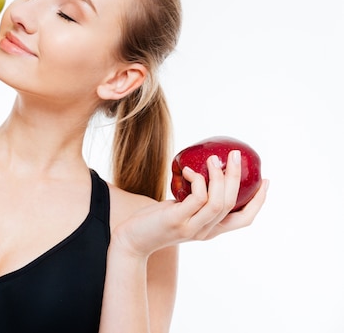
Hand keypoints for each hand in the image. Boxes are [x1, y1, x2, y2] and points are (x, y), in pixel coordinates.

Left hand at [112, 150, 268, 258]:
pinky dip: (198, 181)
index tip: (265, 181)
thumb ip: (193, 200)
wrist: (131, 240)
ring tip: (214, 159)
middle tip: (236, 156)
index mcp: (211, 230)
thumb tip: (202, 172)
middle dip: (238, 178)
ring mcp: (192, 228)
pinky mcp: (177, 220)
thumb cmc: (154, 222)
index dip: (259, 201)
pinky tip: (190, 171)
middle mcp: (206, 232)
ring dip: (219, 177)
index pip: (244, 219)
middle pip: (233, 205)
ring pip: (218, 202)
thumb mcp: (180, 211)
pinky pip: (197, 198)